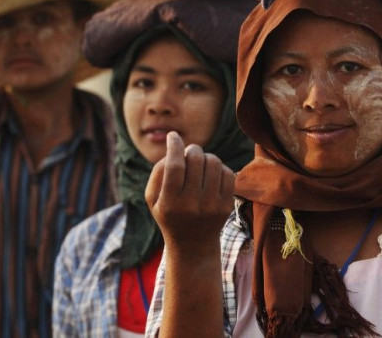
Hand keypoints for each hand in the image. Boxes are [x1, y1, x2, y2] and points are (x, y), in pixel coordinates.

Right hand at [145, 132, 234, 252]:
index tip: (173, 136)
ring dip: (206, 156)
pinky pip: (227, 173)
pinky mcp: (226, 205)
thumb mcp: (154, 199)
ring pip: (214, 163)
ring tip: (200, 163)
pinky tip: (211, 175)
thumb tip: (175, 148)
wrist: (193, 245)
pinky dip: (219, 168)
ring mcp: (211, 206)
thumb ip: (158, 172)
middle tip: (189, 152)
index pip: (175, 166)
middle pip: (196, 160)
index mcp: (169, 203)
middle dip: (192, 150)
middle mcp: (191, 205)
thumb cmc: (169, 214)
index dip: (175, 146)